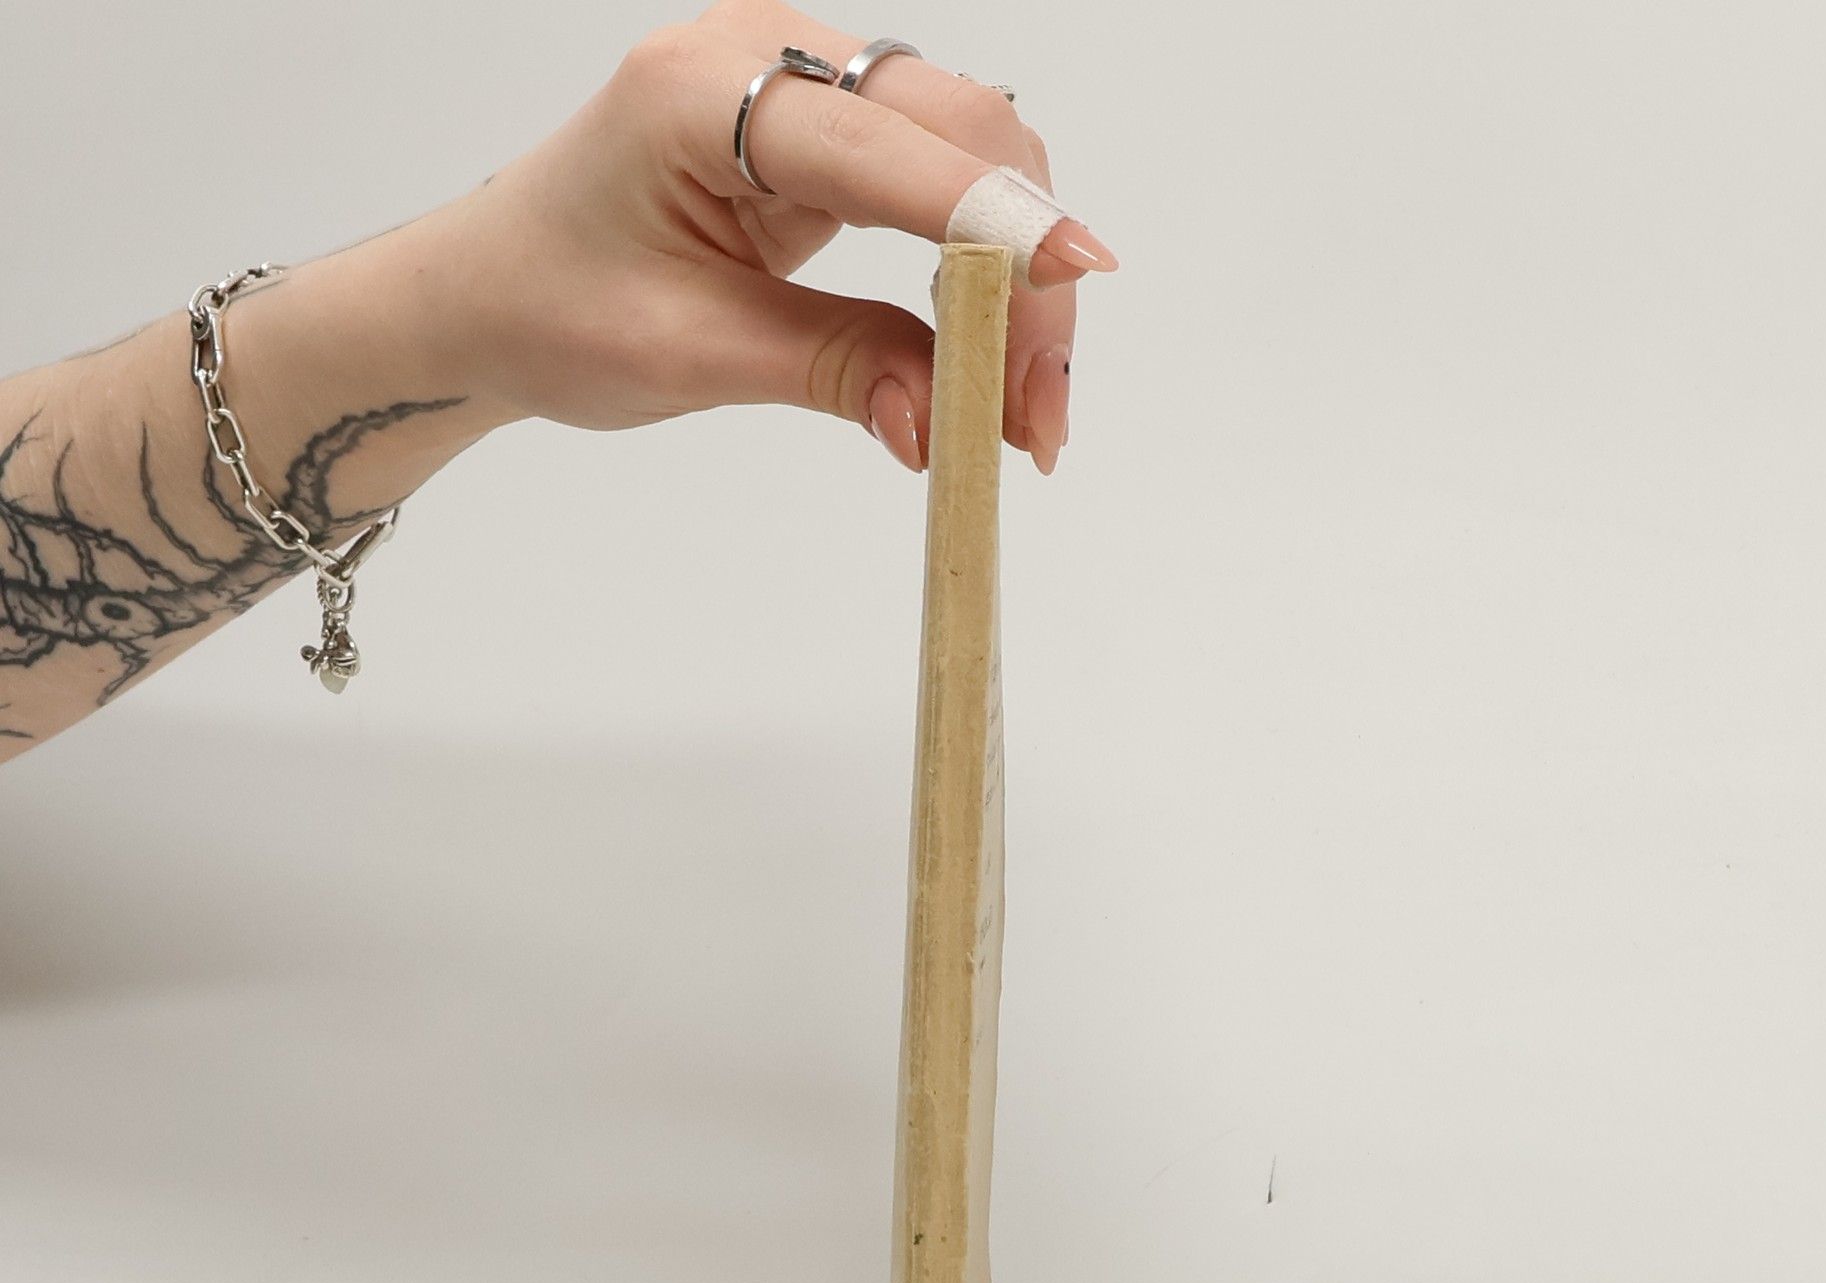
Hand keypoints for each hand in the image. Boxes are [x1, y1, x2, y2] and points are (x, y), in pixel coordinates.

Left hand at [410, 2, 1118, 473]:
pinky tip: (986, 353)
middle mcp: (766, 58)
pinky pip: (936, 182)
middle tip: (1038, 414)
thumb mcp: (688, 353)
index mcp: (702, 94)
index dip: (994, 214)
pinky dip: (977, 268)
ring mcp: (801, 87)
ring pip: (967, 153)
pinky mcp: (824, 135)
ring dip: (1015, 276)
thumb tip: (947, 420)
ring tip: (1019, 408)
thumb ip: (831, 370)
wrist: (486, 297)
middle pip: (958, 129)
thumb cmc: (549, 309)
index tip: (1079, 280)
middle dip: (1023, 267)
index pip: (889, 143)